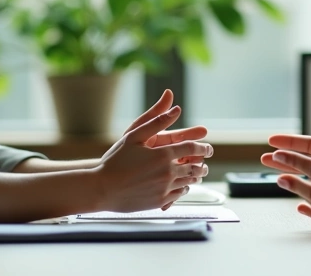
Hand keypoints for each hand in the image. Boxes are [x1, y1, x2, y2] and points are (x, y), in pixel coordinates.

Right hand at [96, 98, 212, 212]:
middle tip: (205, 162)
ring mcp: (165, 188)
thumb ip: (157, 121)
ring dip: (195, 176)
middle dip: (202, 164)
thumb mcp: (134, 136)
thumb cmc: (115, 160)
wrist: (102, 189)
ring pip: (189, 181)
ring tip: (197, 173)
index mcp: (163, 154)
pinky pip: (179, 194)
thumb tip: (175, 108)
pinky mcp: (160, 201)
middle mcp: (168, 172)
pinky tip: (181, 185)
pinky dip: (184, 188)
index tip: (208, 148)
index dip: (203, 147)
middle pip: (194, 167)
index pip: (192, 149)